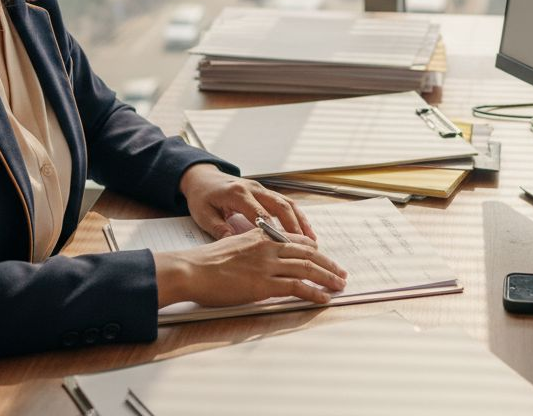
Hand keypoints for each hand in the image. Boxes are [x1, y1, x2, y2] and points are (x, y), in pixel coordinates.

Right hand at [153, 229, 346, 307]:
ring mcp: (267, 265)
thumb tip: (261, 261)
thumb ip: (252, 250)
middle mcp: (268, 247)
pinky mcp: (264, 284)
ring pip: (307, 268)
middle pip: (307, 253)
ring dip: (327, 278)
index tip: (324, 258)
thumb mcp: (233, 246)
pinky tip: (323, 297)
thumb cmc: (206, 263)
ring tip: (339, 285)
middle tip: (340, 273)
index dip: (314, 250)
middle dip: (327, 264)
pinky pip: (297, 287)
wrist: (191, 270)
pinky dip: (314, 292)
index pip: (296, 241)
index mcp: (260, 235)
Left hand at [179, 163, 315, 239]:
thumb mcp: (203, 215)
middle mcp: (253, 189)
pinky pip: (286, 203)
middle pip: (279, 206)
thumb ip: (218, 228)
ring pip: (287, 203)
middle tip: (303, 246)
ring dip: (300, 222)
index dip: (271, 228)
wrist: (203, 178)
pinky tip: (306, 231)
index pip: (259, 212)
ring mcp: (262, 189)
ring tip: (311, 241)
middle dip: (293, 226)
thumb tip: (234, 244)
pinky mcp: (266, 192)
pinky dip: (298, 216)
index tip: (281, 246)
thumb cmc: (203, 197)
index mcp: (237, 194)